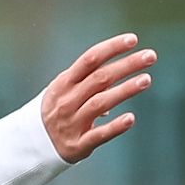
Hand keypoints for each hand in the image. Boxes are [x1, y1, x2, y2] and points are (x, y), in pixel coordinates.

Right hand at [41, 35, 157, 162]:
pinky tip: (130, 118)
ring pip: (101, 103)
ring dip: (125, 90)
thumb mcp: (66, 90)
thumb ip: (90, 81)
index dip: (112, 48)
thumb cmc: (58, 110)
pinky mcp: (78, 144)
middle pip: (100, 78)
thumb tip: (117, 75)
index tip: (133, 39)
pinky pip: (99, 134)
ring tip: (146, 80)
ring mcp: (72, 122)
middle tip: (150, 56)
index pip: (90, 59)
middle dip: (127, 65)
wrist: (34, 144)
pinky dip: (115, 126)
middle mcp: (68, 100)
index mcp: (65, 82)